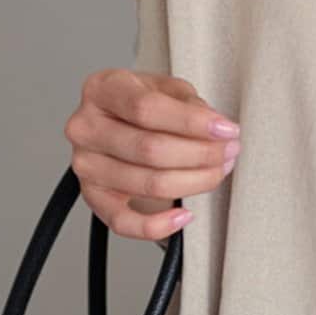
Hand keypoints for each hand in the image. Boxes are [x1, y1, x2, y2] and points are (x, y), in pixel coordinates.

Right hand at [65, 68, 241, 239]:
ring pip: (148, 184)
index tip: (226, 130)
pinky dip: (157, 226)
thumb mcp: (167, 89)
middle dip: (201, 153)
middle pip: (150, 149)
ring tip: (218, 171)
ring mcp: (85, 165)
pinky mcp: (92, 197)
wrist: (117, 122)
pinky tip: (185, 215)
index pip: (147, 107)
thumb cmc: (143, 104)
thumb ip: (188, 104)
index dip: (192, 122)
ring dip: (194, 182)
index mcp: (102, 89)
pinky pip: (123, 222)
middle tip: (230, 151)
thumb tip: (215, 129)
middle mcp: (85, 127)